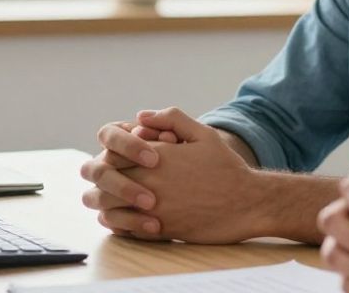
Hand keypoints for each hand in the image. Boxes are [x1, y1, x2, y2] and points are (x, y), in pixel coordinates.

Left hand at [93, 107, 264, 243]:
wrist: (247, 203)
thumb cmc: (226, 168)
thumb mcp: (203, 134)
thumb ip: (171, 119)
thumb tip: (140, 116)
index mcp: (157, 157)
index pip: (112, 154)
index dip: (109, 155)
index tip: (115, 158)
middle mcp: (150, 182)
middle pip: (104, 180)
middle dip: (100, 178)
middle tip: (102, 180)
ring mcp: (153, 209)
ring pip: (108, 207)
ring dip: (103, 203)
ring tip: (105, 201)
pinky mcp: (160, 231)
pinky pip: (124, 229)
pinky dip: (116, 224)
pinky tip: (119, 219)